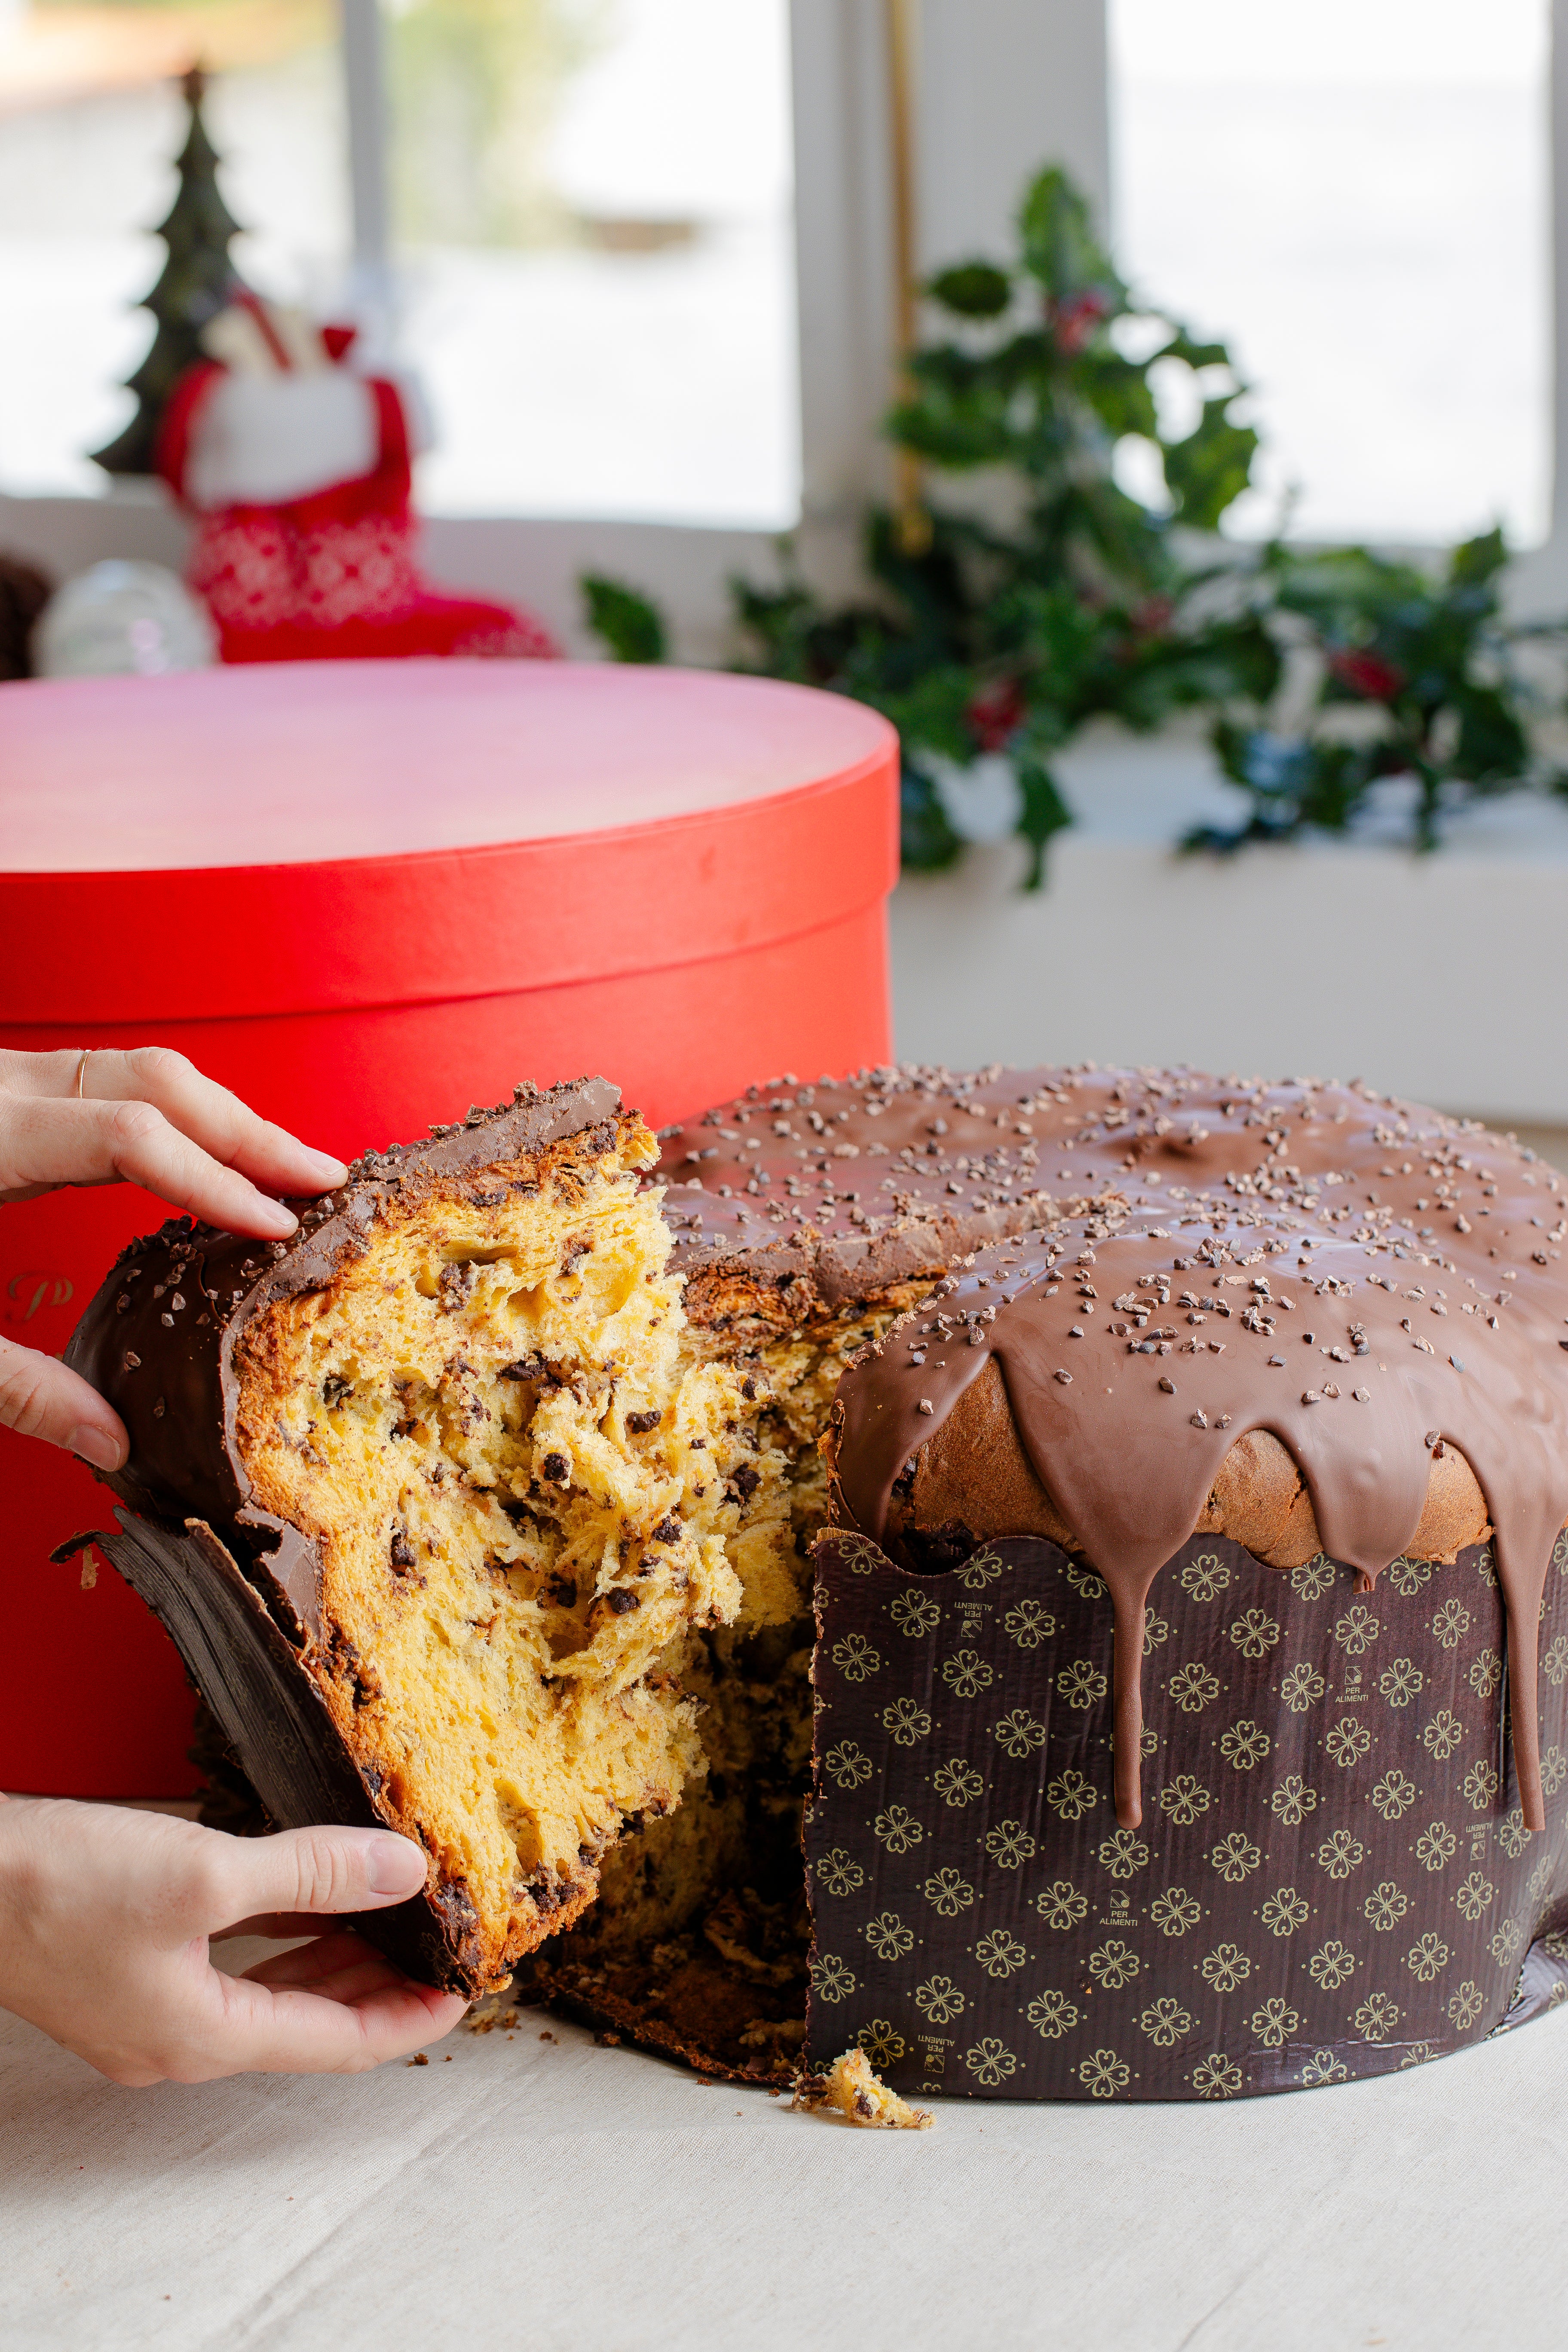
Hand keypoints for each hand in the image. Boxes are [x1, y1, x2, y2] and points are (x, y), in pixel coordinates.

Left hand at [0, 1046, 346, 1475]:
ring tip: (281, 1167)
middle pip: (154, 1079)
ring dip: (216, 1115)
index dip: (217, 1180)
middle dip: (248, 1129)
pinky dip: (167, 1114)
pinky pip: (99, 1080)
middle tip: (323, 1179)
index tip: (277, 1227)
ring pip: (132, 1069)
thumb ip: (9, 1383)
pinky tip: (197, 1160)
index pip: (136, 1135)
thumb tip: (112, 1448)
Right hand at [0, 1796, 466, 2082]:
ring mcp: (148, 2010)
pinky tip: (307, 1900)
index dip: (409, 2017)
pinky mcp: (127, 1971)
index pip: (340, 2044)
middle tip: (439, 1950)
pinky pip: (228, 1968)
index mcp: (205, 2037)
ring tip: (392, 1919)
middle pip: (308, 2024)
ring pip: (268, 1995)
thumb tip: (402, 1872)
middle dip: (379, 1986)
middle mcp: (179, 2040)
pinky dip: (278, 1939)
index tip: (464, 1990)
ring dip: (330, 1959)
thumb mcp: (206, 1872)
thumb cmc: (62, 1887)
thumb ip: (313, 1874)